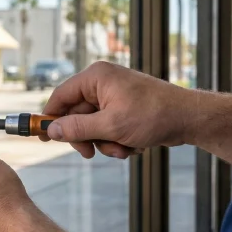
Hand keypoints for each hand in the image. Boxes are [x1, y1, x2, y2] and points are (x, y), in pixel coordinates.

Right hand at [41, 62, 191, 158]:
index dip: (50, 117)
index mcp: (96, 77)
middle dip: (86, 137)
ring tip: (122, 149)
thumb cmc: (153, 115)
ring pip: (93, 126)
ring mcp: (114, 96)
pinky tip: (132, 145)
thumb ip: (77, 128)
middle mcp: (103, 83)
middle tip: (90, 154)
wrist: (189, 119)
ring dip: (104, 143)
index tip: (42, 137)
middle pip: (76, 115)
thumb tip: (51, 131)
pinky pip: (108, 128)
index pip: (61, 96)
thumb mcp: (110, 126)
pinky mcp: (124, 108)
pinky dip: (116, 141)